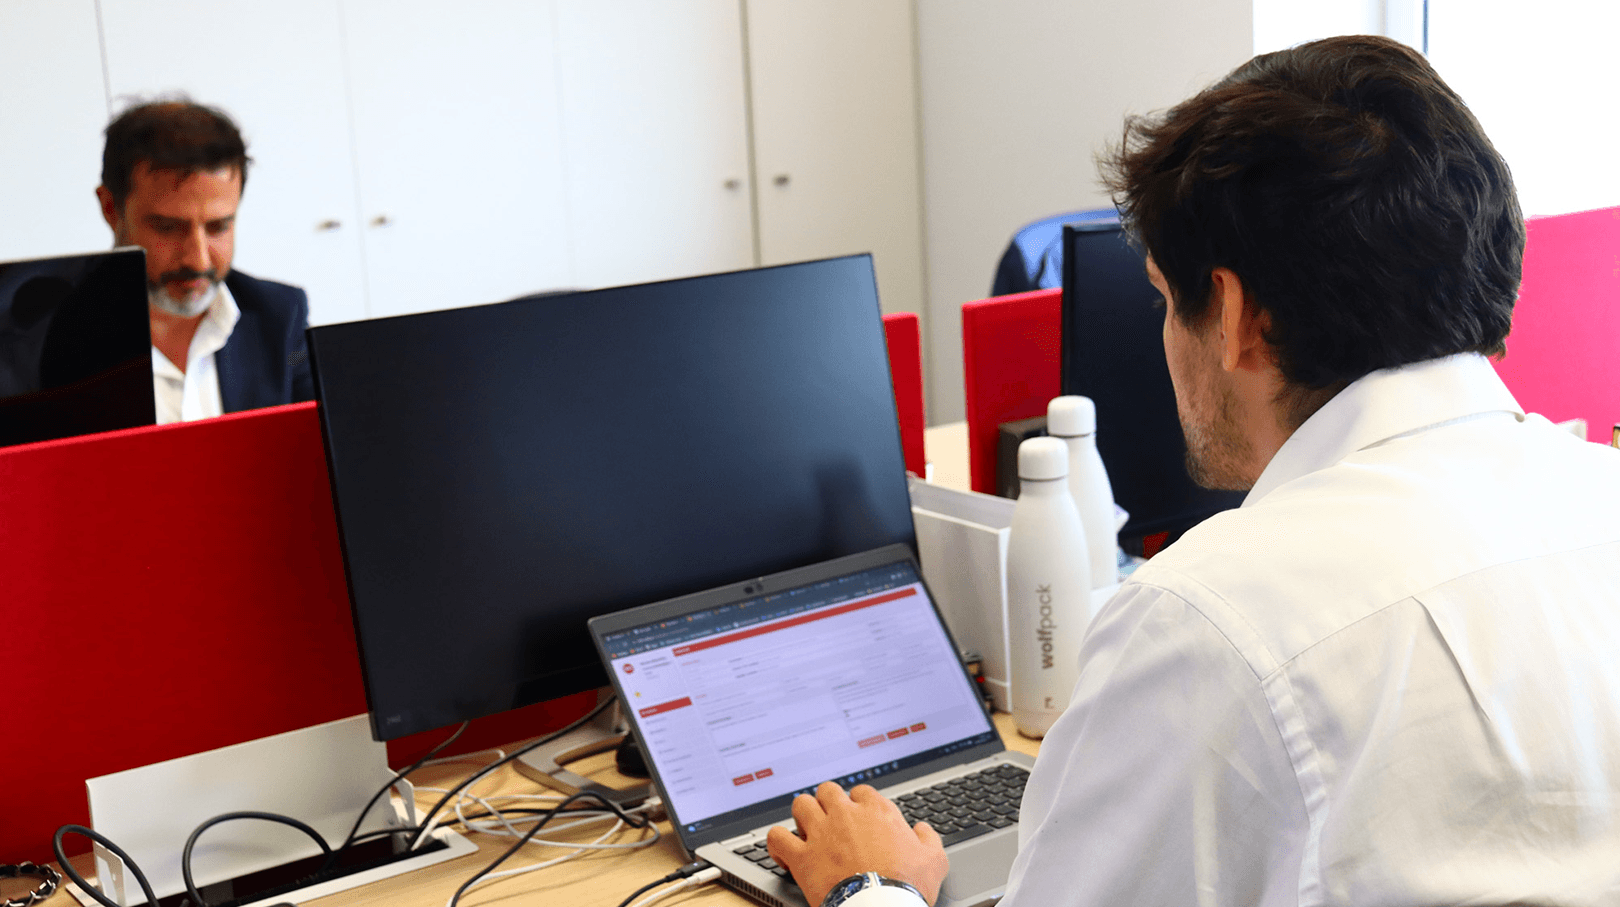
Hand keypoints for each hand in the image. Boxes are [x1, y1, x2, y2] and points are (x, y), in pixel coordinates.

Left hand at [765, 781, 947, 905]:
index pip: (861, 792)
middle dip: (828, 803)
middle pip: (828, 790)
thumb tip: (923, 830)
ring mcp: (821, 834)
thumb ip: (928, 838)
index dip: (859, 805)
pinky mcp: (802, 857)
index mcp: (877, 812)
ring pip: (800, 804)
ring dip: (802, 816)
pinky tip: (783, 852)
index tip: (859, 819)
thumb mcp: (934, 859)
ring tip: (807, 830)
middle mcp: (846, 815)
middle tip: (831, 821)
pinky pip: (777, 837)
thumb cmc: (907, 886)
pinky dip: (777, 843)